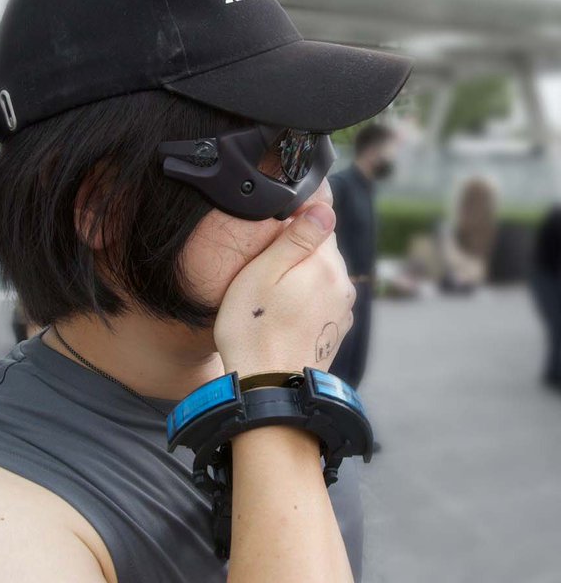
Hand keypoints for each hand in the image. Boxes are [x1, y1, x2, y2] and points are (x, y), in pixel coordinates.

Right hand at [214, 202, 355, 377]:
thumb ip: (296, 238)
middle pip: (322, 249)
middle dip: (297, 252)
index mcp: (326, 264)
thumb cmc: (254, 329)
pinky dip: (307, 300)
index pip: (320, 220)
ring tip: (272, 297)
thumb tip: (324, 207)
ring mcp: (343, 309)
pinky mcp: (337, 330)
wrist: (269, 389)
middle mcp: (343, 284)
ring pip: (323, 276)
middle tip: (265, 271)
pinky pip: (323, 300)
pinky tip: (285, 314)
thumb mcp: (263, 273)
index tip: (272, 238)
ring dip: (302, 278)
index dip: (294, 222)